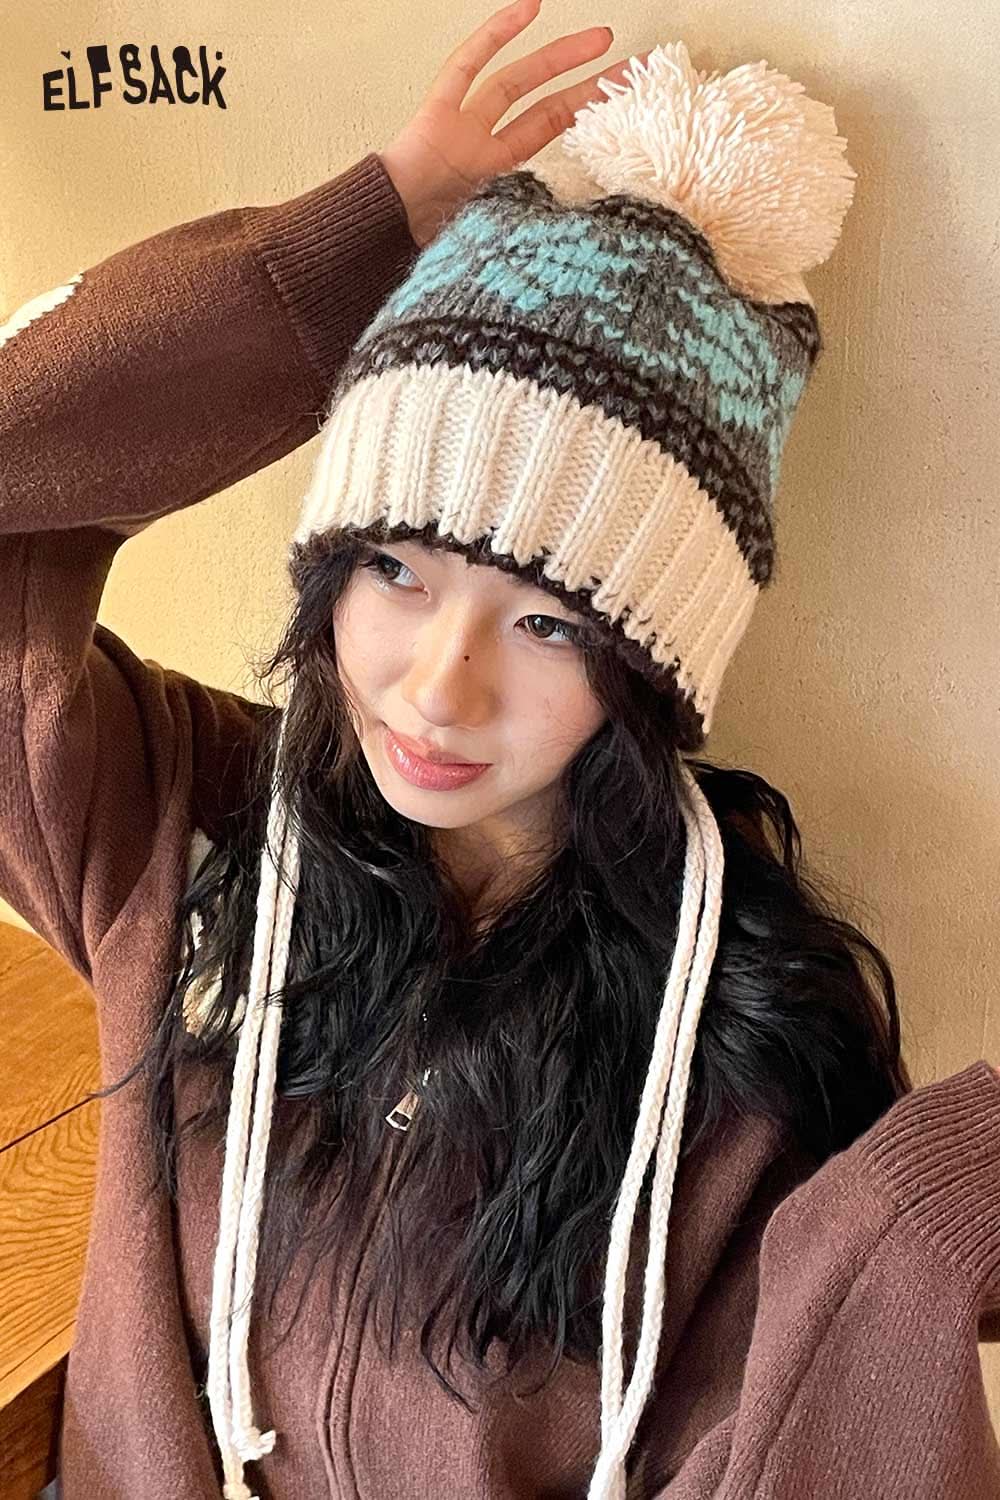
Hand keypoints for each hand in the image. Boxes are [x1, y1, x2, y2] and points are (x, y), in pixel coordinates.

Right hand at [380, 0, 649, 247]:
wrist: (378, 244)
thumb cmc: (423, 252)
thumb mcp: (491, 248)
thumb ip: (525, 232)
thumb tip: (583, 247)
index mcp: (499, 182)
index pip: (552, 145)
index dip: (587, 122)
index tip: (624, 108)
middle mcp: (483, 151)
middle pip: (545, 111)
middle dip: (587, 89)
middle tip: (630, 69)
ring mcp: (459, 130)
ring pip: (516, 83)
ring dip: (559, 59)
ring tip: (602, 39)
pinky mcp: (434, 115)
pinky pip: (467, 67)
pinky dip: (495, 35)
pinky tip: (528, 7)